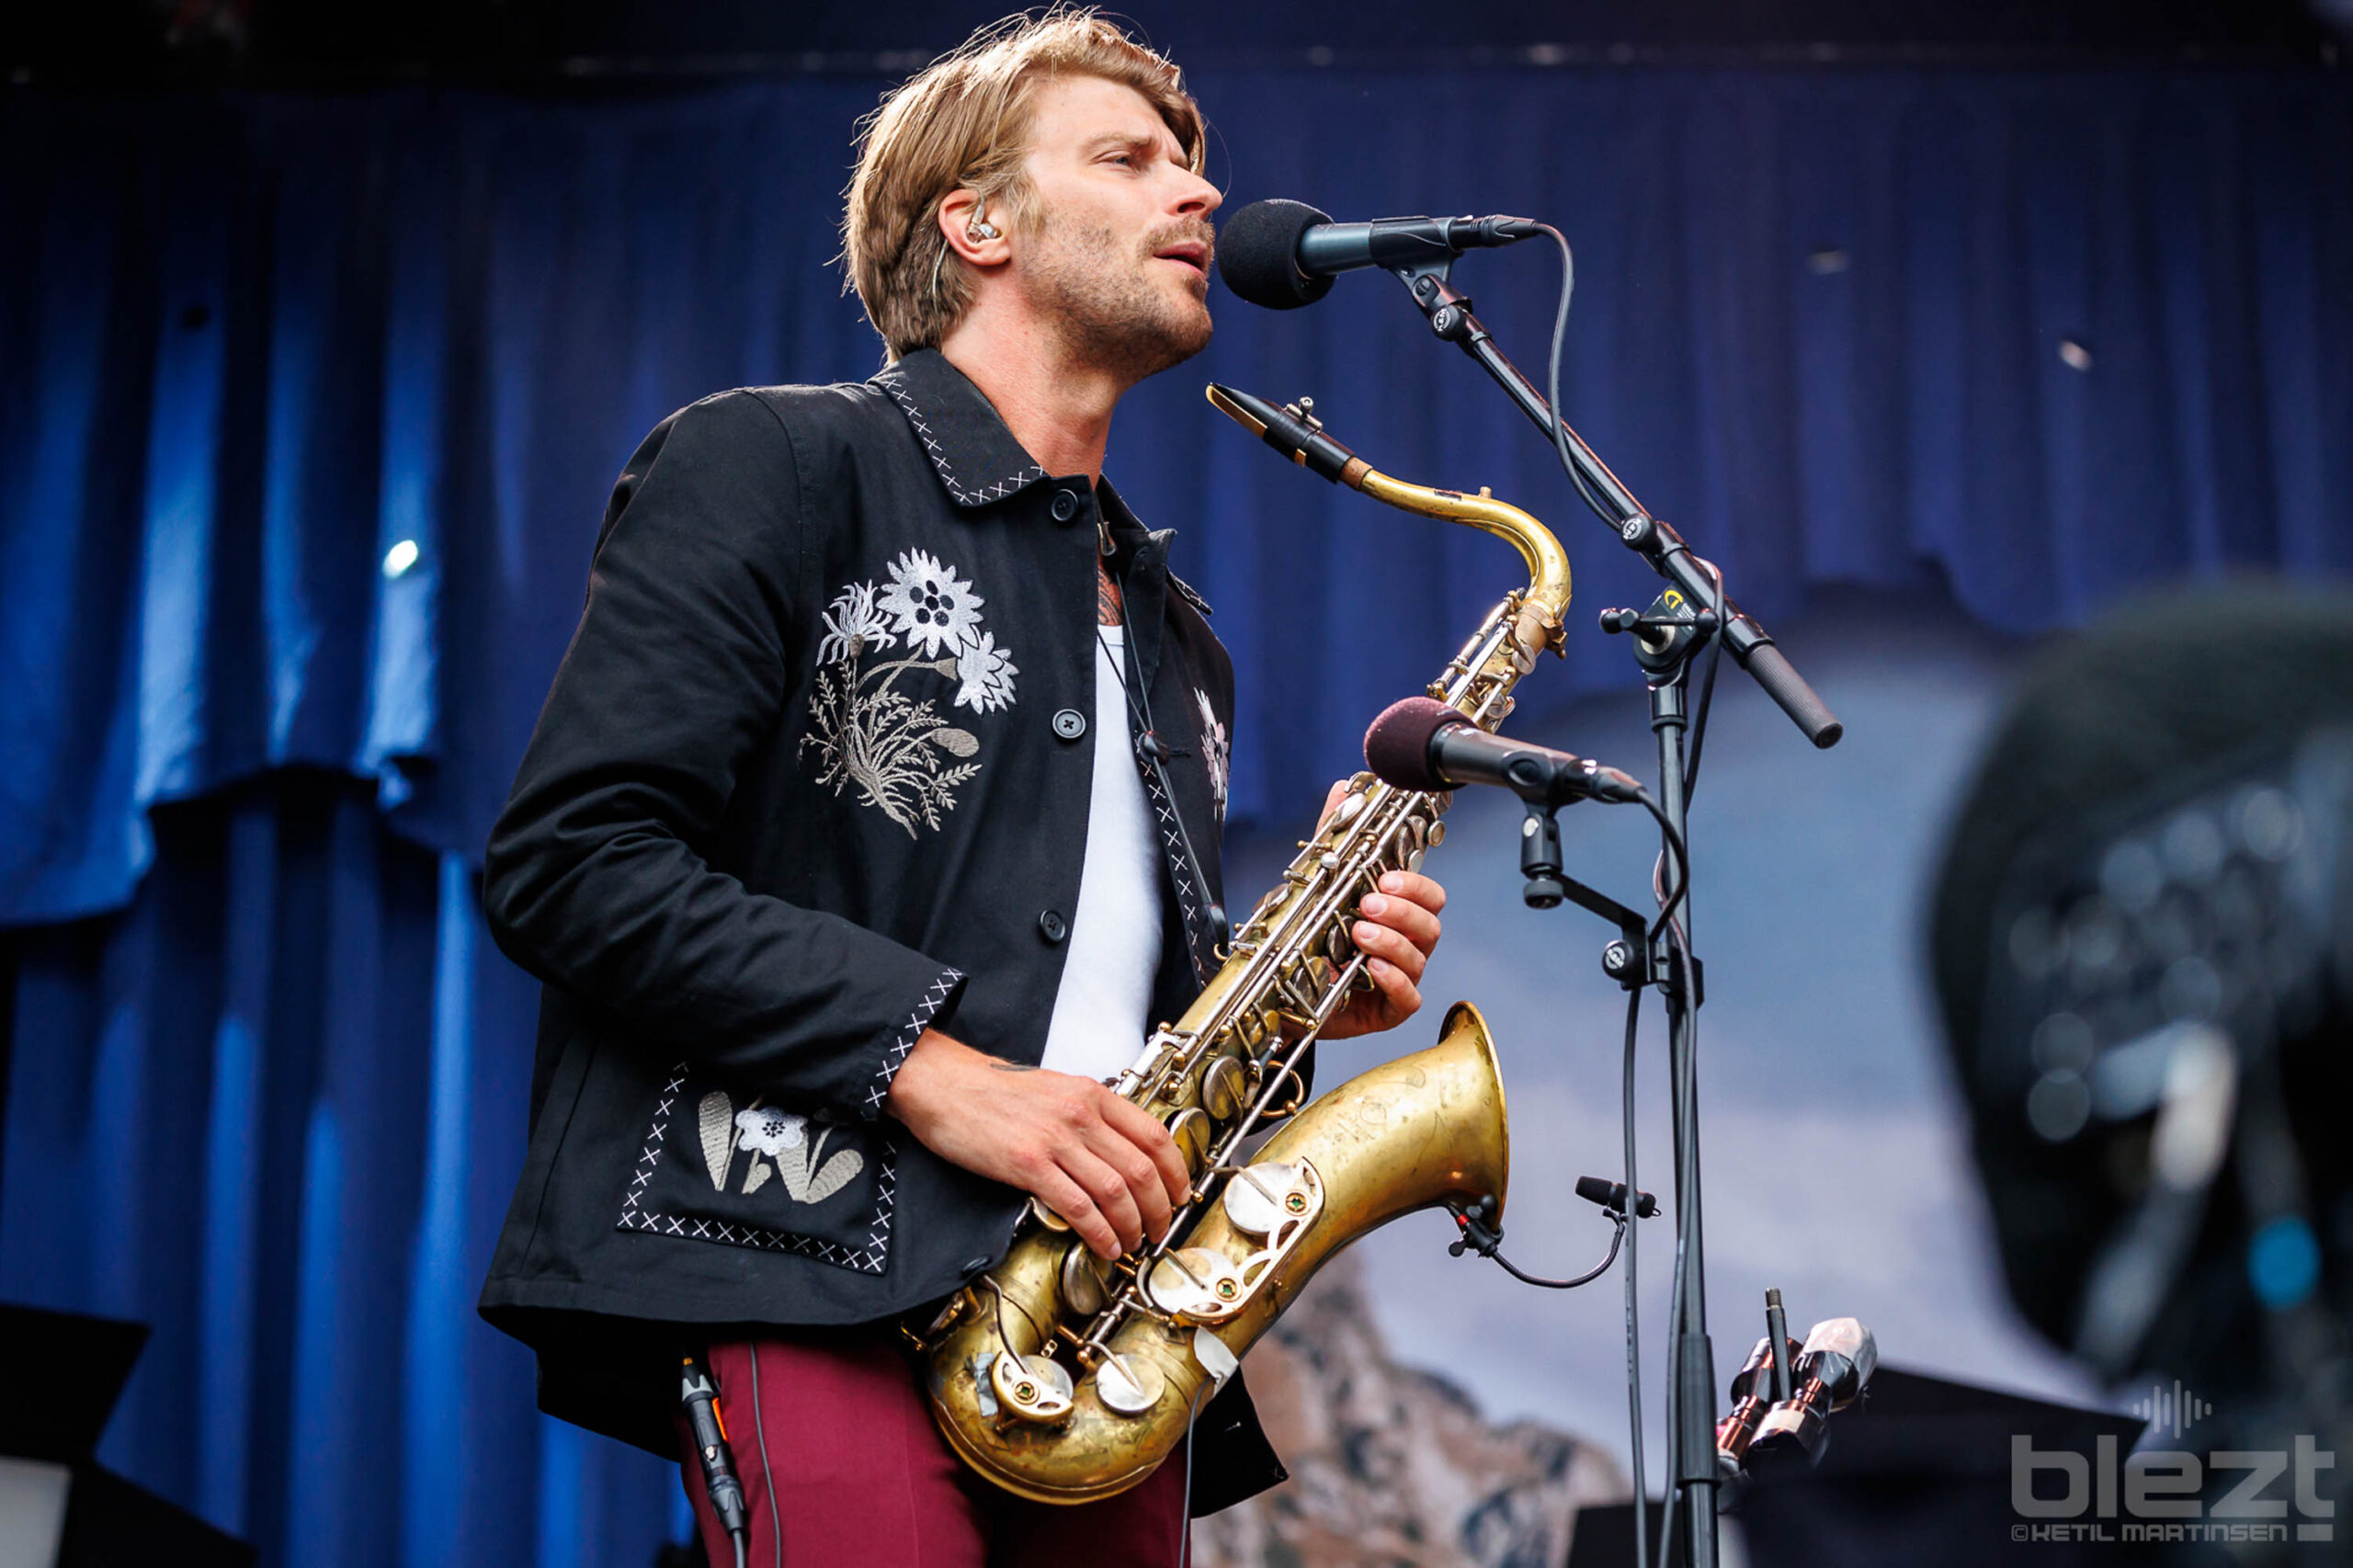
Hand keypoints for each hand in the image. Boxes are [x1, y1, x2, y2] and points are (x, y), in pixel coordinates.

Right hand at [883, 1030, 1190, 1259]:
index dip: (1175, 1172)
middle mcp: (1080, 1114)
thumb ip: (1089, 1115)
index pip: (1154, 1135)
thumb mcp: (1055, 1089)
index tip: (1178, 1193)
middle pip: (1141, 1169)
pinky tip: (1103, 1244)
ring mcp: (1055, 1139)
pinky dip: (1099, 1232)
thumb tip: (1118, 1151)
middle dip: (1159, 1209)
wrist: (942, 1083)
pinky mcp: (1028, 1164)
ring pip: (1116, 1191)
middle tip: (1159, 1229)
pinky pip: (1078, 1206)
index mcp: (1092, 1094)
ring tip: (1133, 1243)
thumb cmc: (993, 1089)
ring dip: (1132, 1226)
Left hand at [1314, 783, 1447, 1040]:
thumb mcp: (1312, 886)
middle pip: (1430, 923)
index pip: (1426, 894)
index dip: (1415, 885)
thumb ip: (1331, 840)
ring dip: (1392, 941)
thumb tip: (1343, 790)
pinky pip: (1409, 999)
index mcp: (1392, 914)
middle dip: (1404, 910)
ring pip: (1420, 957)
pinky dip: (1394, 981)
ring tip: (1360, 934)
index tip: (1386, 878)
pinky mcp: (1387, 1010)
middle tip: (1369, 905)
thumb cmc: (1305, 943)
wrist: (1280, 995)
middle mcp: (1402, 943)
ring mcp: (1398, 977)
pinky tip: (1372, 969)